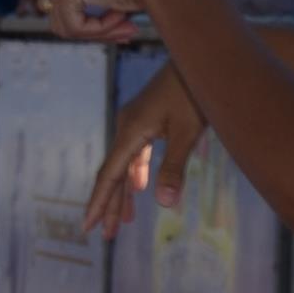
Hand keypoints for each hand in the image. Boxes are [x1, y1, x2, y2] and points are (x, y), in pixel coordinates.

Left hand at [40, 0, 153, 42]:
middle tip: (128, 34)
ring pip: (64, 26)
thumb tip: (66, 31)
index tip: (123, 29)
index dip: (91, 24)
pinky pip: (73, 26)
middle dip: (94, 31)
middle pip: (61, 17)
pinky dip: (99, 28)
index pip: (66, 6)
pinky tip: (121, 14)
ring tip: (129, 27)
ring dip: (99, 32)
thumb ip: (88, 8)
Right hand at [84, 63, 206, 237]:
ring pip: (124, 164)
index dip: (99, 203)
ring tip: (125, 220)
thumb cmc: (197, 91)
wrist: (204, 57)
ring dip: (124, 192)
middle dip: (111, 205)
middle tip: (107, 235)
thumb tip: (165, 204)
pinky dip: (135, 173)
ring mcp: (135, 122)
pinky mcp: (146, 118)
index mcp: (131, 131)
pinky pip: (134, 153)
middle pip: (114, 173)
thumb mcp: (189, 132)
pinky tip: (139, 188)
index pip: (110, 175)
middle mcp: (126, 127)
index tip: (89, 226)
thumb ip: (174, 168)